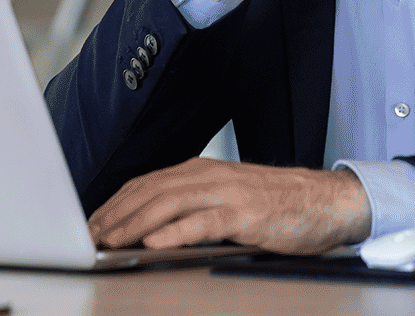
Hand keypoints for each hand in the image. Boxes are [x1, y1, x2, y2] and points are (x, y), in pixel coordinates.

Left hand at [88, 158, 371, 254]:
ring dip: (135, 224)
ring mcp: (226, 192)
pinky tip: (154, 245)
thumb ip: (193, 203)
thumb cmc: (274, 203)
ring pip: (169, 204)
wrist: (323, 200)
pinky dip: (174, 233)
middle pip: (150, 191)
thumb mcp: (227, 196)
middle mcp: (209, 175)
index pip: (146, 183)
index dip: (116, 203)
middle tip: (91, 236)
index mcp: (201, 170)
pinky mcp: (244, 214)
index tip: (93, 222)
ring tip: (112, 241)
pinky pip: (202, 222)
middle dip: (116, 215)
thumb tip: (150, 225)